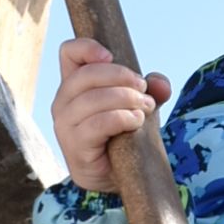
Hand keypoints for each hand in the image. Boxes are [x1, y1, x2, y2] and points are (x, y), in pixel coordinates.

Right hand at [51, 34, 172, 191]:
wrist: (117, 176)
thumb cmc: (124, 134)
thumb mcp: (140, 106)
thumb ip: (152, 91)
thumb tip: (160, 83)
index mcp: (75, 86)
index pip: (69, 53)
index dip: (87, 47)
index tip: (111, 55)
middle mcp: (63, 103)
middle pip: (85, 75)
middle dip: (121, 77)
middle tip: (144, 90)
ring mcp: (65, 126)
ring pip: (92, 99)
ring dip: (125, 99)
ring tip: (145, 108)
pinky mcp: (75, 147)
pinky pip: (97, 124)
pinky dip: (122, 118)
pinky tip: (136, 121)